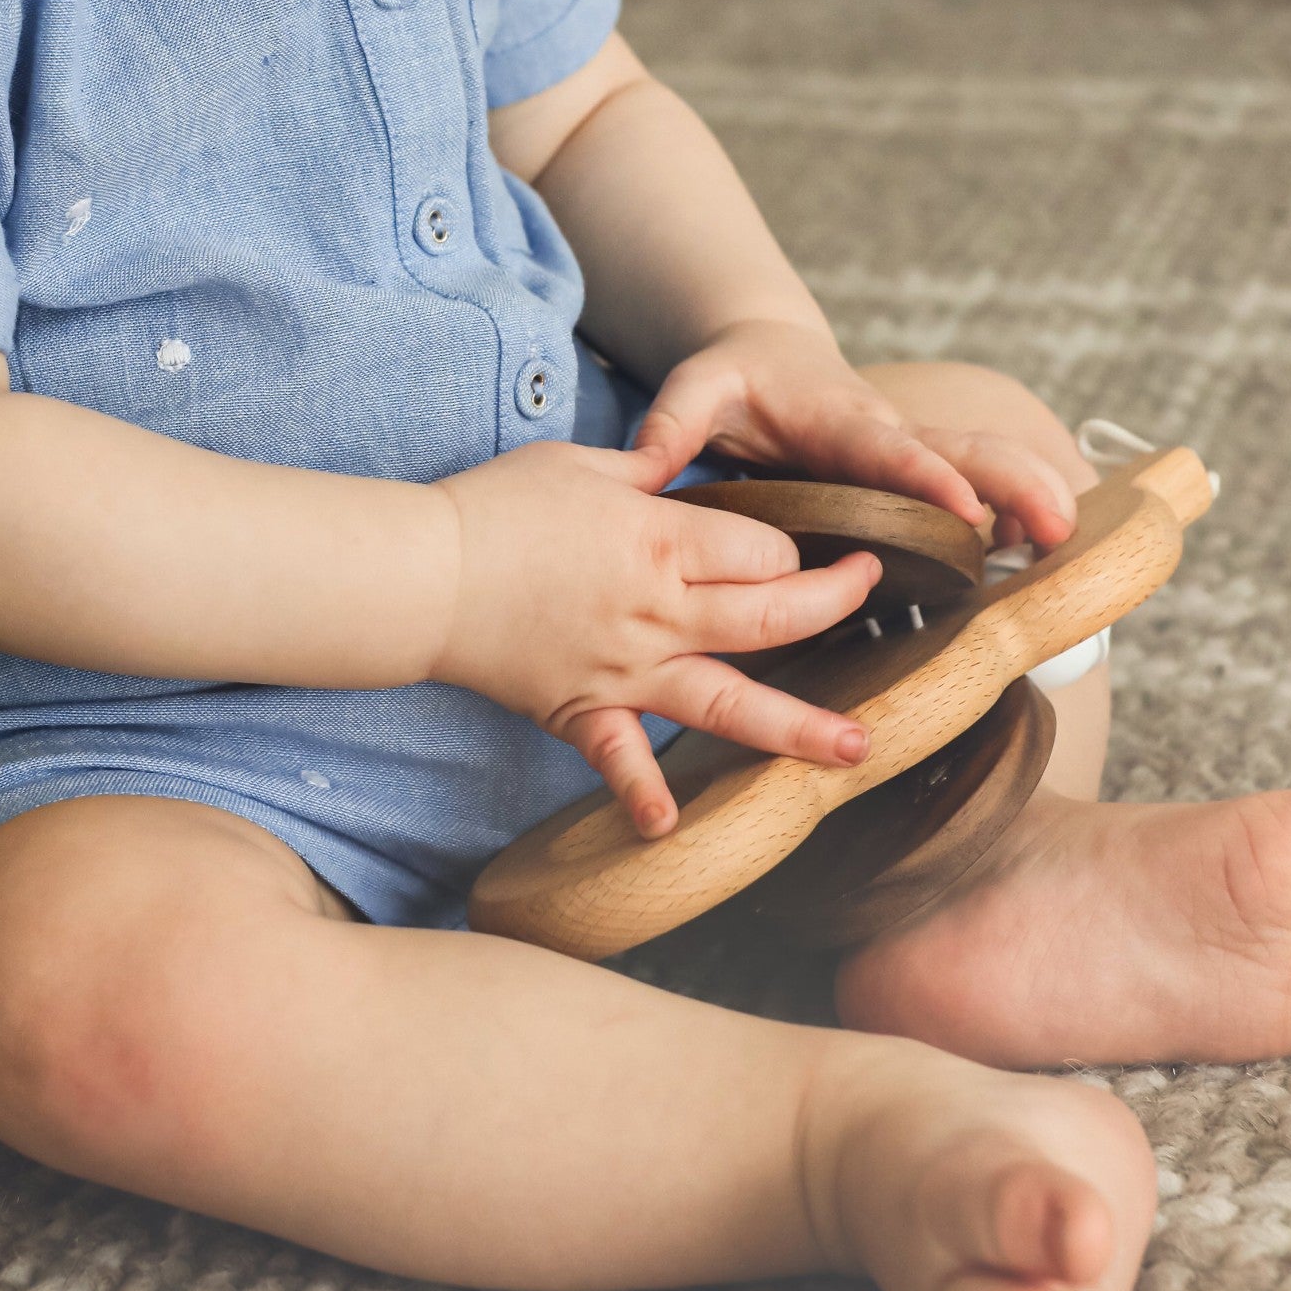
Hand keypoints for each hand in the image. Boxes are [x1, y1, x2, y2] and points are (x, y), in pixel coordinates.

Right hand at [431, 430, 878, 838]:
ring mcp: (625, 668)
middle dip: (834, 605)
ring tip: (856, 750)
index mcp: (663, 540)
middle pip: (773, 616)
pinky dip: (643, 792)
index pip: (764, 547)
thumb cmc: (495, 507)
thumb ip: (645, 478)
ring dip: (799, 729)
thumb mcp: (581, 466)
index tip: (795, 542)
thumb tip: (679, 475)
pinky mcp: (581, 708)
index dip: (789, 543)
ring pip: (730, 701)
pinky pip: (619, 757)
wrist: (422, 573)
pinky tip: (671, 824)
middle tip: (868, 595)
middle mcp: (658, 610)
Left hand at [636, 320, 1079, 553]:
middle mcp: (890, 435)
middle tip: (1062, 525)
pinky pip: (980, 485)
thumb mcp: (695, 389)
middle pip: (968, 452)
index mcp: (841, 421)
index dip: (929, 479)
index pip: (891, 452)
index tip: (966, 507)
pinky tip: (1050, 552)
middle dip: (1017, 483)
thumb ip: (670, 425)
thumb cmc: (733, 376)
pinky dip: (1020, 510)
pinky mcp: (921, 470)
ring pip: (988, 465)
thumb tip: (644, 468)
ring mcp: (913, 452)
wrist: (768, 350)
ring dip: (1034, 496)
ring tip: (1075, 544)